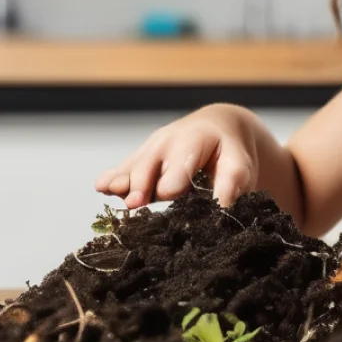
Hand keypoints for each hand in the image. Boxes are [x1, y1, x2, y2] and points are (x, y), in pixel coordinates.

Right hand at [94, 103, 258, 208]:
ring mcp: (151, 148)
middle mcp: (167, 142)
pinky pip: (124, 167)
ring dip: (122, 182)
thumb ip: (231, 187)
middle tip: (135, 204)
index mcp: (192, 141)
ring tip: (110, 190)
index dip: (172, 188)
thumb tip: (222, 214)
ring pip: (132, 168)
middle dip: (141, 187)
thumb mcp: (239, 166)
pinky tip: (102, 186)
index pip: (177, 172)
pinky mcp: (142, 156)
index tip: (168, 198)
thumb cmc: (229, 151)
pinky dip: (113, 178)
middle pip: (147, 170)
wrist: (218, 127)